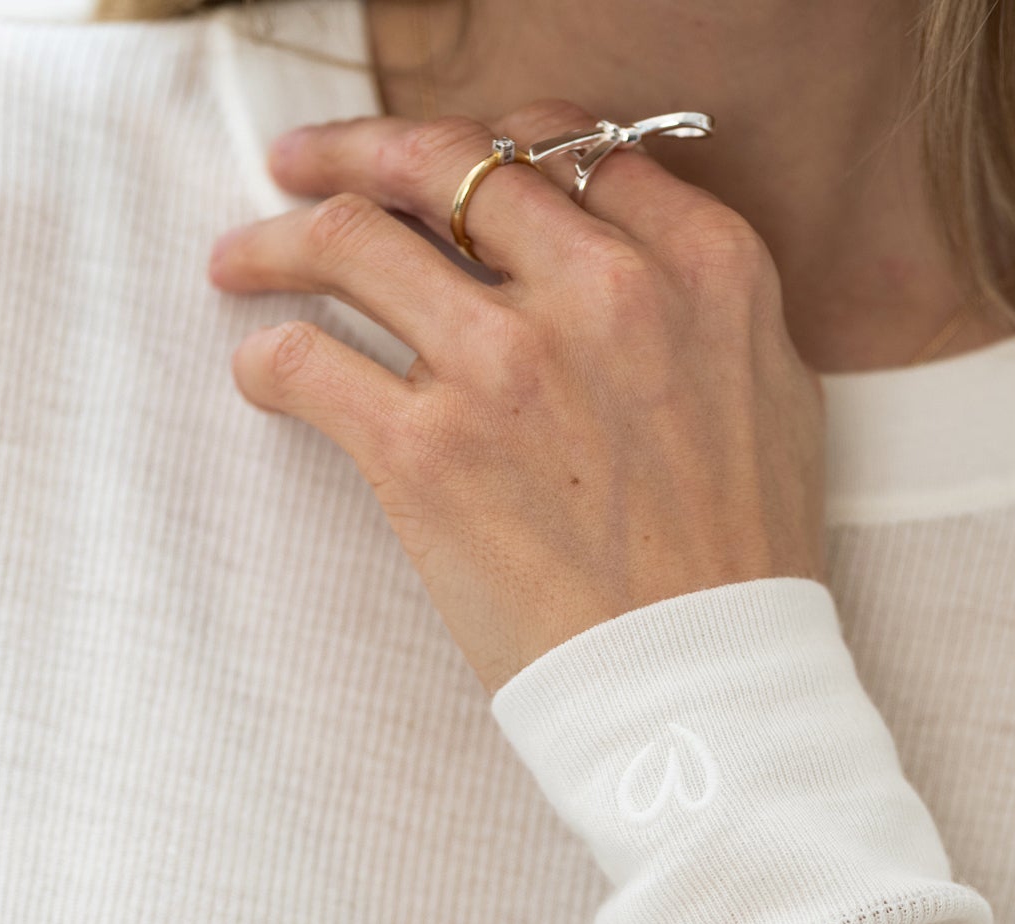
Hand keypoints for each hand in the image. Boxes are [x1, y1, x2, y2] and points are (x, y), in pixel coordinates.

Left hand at [208, 104, 827, 695]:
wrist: (701, 688)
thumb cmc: (742, 563)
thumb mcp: (773, 393)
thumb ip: (700, 299)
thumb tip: (629, 245)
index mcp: (697, 267)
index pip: (566, 147)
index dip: (494, 144)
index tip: (445, 167)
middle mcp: (600, 293)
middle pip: (445, 167)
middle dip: (356, 153)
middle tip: (303, 167)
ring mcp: (505, 366)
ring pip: (351, 241)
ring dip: (278, 240)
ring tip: (240, 258)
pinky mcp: (427, 452)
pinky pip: (307, 362)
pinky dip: (267, 359)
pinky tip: (262, 372)